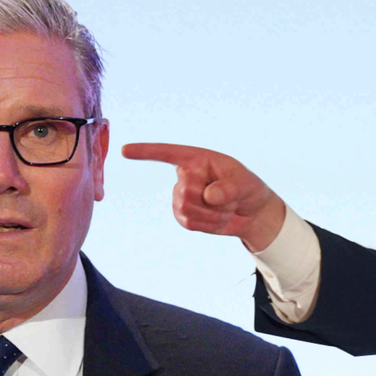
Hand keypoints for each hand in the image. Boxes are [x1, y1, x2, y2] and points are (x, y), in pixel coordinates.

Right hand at [122, 143, 285, 250]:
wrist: (251, 213)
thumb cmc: (248, 188)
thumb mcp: (244, 183)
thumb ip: (229, 187)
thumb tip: (208, 195)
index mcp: (196, 159)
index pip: (167, 154)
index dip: (145, 152)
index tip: (124, 150)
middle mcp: (185, 176)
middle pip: (185, 190)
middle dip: (212, 200)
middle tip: (229, 198)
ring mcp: (181, 197)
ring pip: (186, 209)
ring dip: (212, 213)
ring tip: (225, 208)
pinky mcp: (183, 216)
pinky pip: (189, 223)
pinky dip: (208, 224)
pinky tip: (217, 218)